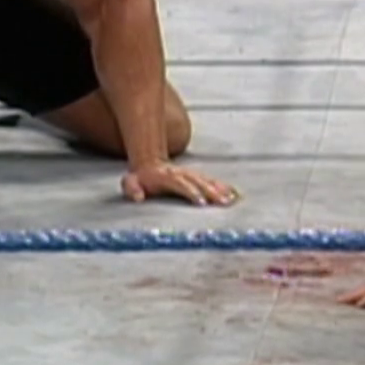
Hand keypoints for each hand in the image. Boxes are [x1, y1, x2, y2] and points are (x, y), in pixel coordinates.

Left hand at [123, 162, 239, 205]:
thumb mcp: (130, 182)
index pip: (180, 184)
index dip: (190, 192)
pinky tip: (234, 194)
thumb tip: (138, 197)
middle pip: (198, 182)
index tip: (201, 202)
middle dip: (211, 192)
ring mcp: (190, 175)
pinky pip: (212, 182)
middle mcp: (181, 174)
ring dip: (220, 190)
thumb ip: (132, 188)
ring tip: (232, 199)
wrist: (150, 162)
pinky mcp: (197, 177)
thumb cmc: (140, 178)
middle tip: (223, 202)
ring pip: (207, 181)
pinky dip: (223, 187)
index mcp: (166, 177)